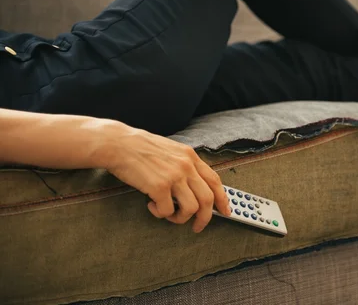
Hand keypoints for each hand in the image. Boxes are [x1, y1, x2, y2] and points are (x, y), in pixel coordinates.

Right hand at [97, 122, 229, 232]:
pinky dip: (160, 213)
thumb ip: (185, 166)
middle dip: (205, 218)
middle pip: (207, 199)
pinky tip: (151, 206)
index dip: (222, 198)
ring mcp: (174, 176)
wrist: (118, 144)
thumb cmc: (141, 149)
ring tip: (167, 213)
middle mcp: (186, 166)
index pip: (215, 181)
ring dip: (180, 218)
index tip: (226, 211)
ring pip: (191, 209)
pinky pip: (168, 211)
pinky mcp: (159, 187)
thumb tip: (196, 189)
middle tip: (197, 227)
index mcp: (190, 156)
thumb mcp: (171, 150)